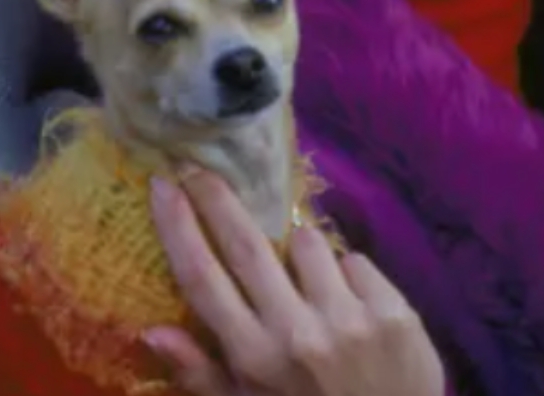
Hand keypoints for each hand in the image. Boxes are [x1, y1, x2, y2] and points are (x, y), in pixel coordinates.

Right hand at [145, 169, 444, 395]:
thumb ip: (202, 374)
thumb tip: (150, 330)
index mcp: (254, 357)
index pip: (204, 280)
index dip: (179, 227)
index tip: (164, 185)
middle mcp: (296, 331)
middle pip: (248, 245)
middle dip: (219, 200)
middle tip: (202, 169)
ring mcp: (348, 319)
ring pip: (311, 244)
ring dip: (302, 251)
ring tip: (308, 285)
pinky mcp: (393, 311)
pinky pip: (356, 262)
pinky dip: (349, 275)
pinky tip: (351, 305)